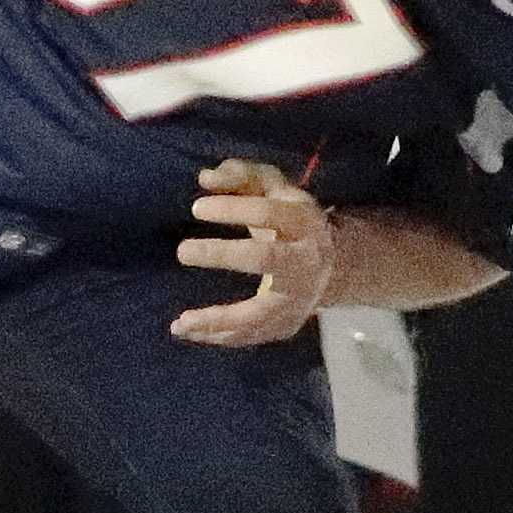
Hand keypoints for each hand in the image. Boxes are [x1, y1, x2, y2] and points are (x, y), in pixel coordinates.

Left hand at [171, 157, 334, 346]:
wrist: (333, 265)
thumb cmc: (290, 220)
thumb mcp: (274, 190)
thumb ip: (242, 176)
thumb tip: (205, 178)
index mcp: (303, 222)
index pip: (268, 211)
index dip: (232, 208)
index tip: (196, 208)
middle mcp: (305, 260)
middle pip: (264, 257)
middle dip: (223, 255)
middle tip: (182, 251)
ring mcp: (298, 298)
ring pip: (258, 312)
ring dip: (216, 319)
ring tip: (180, 323)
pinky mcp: (288, 323)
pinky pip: (251, 335)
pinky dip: (220, 336)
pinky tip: (190, 332)